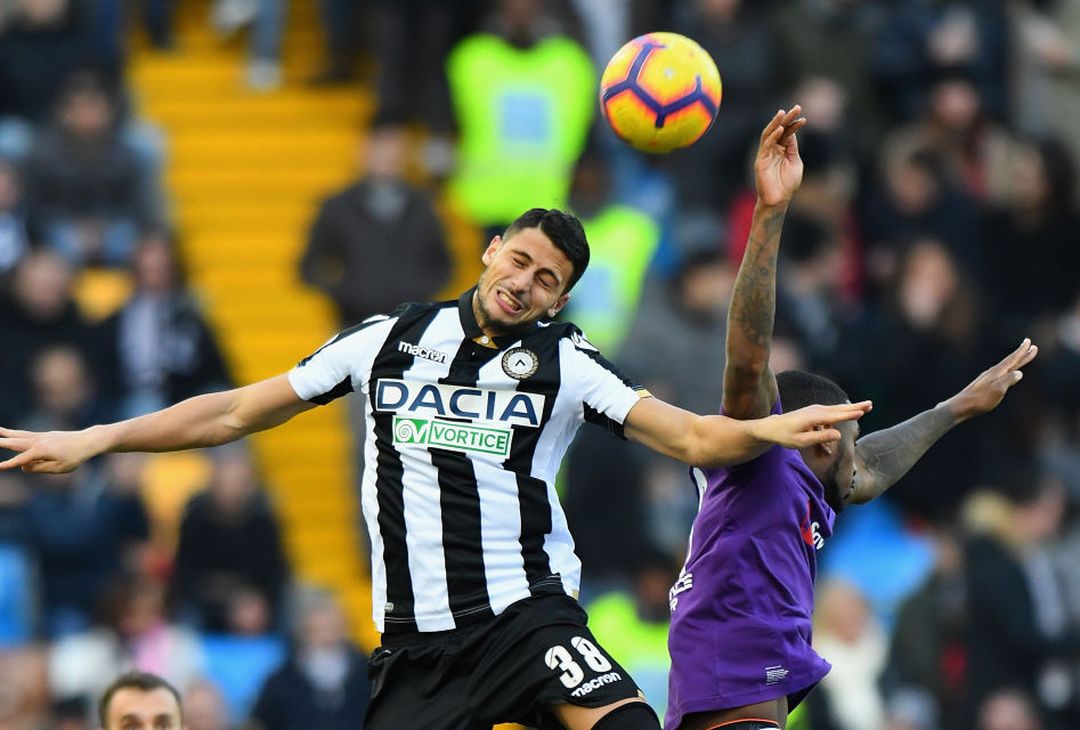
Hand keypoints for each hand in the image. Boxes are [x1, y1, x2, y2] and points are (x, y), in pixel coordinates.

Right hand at [0, 427, 98, 473]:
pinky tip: (8, 432)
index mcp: (41, 451)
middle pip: (14, 443)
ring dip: (5, 433)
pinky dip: (15, 433)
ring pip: (18, 435)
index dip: (9, 465)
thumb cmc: (75, 457)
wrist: (88, 441)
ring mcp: (41, 436)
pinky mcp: (44, 435)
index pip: (21, 460)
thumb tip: (24, 467)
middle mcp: (38, 441)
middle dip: (1, 442)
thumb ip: (39, 468)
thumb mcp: (59, 468)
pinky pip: (26, 434)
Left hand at [752, 401, 871, 448]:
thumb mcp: (801, 441)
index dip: (850, 414)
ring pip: (837, 409)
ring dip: (851, 408)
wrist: (772, 427)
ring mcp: (815, 410)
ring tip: (866, 407)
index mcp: (813, 418)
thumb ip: (820, 438)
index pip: (835, 416)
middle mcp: (816, 411)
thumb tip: (839, 435)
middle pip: (839, 409)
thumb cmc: (785, 436)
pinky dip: (840, 415)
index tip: (863, 412)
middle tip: (871, 404)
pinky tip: (843, 420)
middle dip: (856, 407)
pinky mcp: (815, 412)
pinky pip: (830, 415)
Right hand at [755, 106, 806, 207]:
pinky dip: (772, 138)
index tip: (803, 118)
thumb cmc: (787, 184)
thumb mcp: (794, 162)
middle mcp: (772, 150)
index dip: (794, 125)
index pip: (786, 133)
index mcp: (781, 150)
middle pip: (778, 130)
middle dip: (786, 119)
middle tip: (796, 108)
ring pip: (768, 135)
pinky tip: (779, 130)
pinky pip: (765, 146)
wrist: (779, 200)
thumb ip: (792, 148)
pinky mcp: (760, 162)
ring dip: (775, 123)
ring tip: (783, 113)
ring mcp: (765, 155)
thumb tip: (792, 132)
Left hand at [945, 338, 1038, 421]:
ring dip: (1015, 361)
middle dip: (1021, 354)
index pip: (1012, 360)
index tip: (1029, 342)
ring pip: (1005, 367)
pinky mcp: (984, 384)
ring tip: (1022, 357)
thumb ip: (1008, 380)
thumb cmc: (979, 400)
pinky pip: (1001, 373)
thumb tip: (1019, 373)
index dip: (1021, 352)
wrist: (960, 406)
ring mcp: (987, 378)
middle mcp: (992, 373)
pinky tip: (1007, 372)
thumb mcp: (997, 391)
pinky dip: (1008, 369)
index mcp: (996, 373)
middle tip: (1031, 346)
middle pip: (1010, 361)